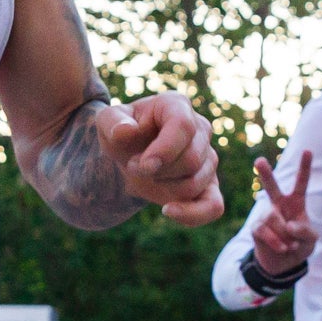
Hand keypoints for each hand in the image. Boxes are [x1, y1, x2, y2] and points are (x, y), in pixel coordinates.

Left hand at [107, 93, 222, 225]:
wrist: (128, 157)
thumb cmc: (121, 134)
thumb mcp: (107, 122)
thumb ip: (112, 122)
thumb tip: (126, 131)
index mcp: (177, 106)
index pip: (183, 126)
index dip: (165, 149)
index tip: (142, 166)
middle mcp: (200, 129)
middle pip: (190, 159)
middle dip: (157, 171)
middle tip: (134, 166)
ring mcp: (208, 157)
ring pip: (195, 183)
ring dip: (164, 188)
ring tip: (147, 177)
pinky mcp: (209, 185)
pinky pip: (214, 206)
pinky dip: (193, 214)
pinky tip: (168, 211)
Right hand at [248, 151, 315, 274]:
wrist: (284, 263)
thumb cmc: (300, 245)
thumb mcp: (312, 239)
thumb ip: (305, 231)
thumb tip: (288, 225)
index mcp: (296, 203)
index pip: (301, 183)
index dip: (304, 167)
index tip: (308, 150)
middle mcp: (279, 205)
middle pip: (271, 187)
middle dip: (265, 174)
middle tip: (258, 161)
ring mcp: (266, 216)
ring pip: (272, 217)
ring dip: (284, 234)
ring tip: (290, 245)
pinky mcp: (257, 228)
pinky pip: (264, 231)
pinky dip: (277, 242)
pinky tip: (283, 248)